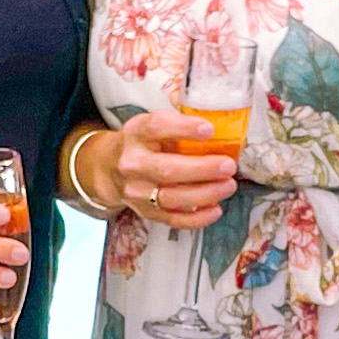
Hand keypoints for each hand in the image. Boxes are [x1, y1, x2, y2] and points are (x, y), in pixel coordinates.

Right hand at [107, 114, 241, 232]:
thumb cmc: (143, 145)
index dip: (183, 128)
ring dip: (205, 194)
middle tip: (228, 165)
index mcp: (136, 134)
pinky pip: (172, 219)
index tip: (209, 129)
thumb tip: (218, 119)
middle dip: (202, 169)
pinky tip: (216, 210)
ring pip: (171, 197)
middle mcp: (133, 163)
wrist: (110, 170)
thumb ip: (180, 120)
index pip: (156, 127)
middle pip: (166, 169)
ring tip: (228, 185)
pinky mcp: (145, 212)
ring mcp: (137, 191)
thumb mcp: (153, 125)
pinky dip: (196, 218)